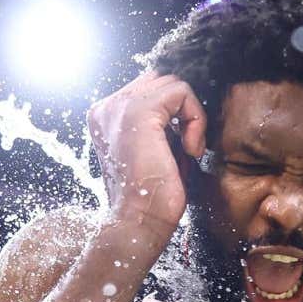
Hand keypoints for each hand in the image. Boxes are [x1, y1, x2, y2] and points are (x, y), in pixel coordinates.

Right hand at [85, 71, 206, 231]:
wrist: (139, 222)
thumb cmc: (152, 196)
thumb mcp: (157, 150)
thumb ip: (164, 124)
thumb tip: (189, 106)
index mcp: (106, 116)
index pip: (151, 88)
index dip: (177, 110)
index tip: (184, 142)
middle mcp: (107, 107)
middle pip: (161, 79)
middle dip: (185, 108)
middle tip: (189, 145)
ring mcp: (119, 107)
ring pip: (173, 83)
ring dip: (192, 115)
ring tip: (190, 149)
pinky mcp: (138, 112)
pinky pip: (181, 92)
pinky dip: (196, 118)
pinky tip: (191, 149)